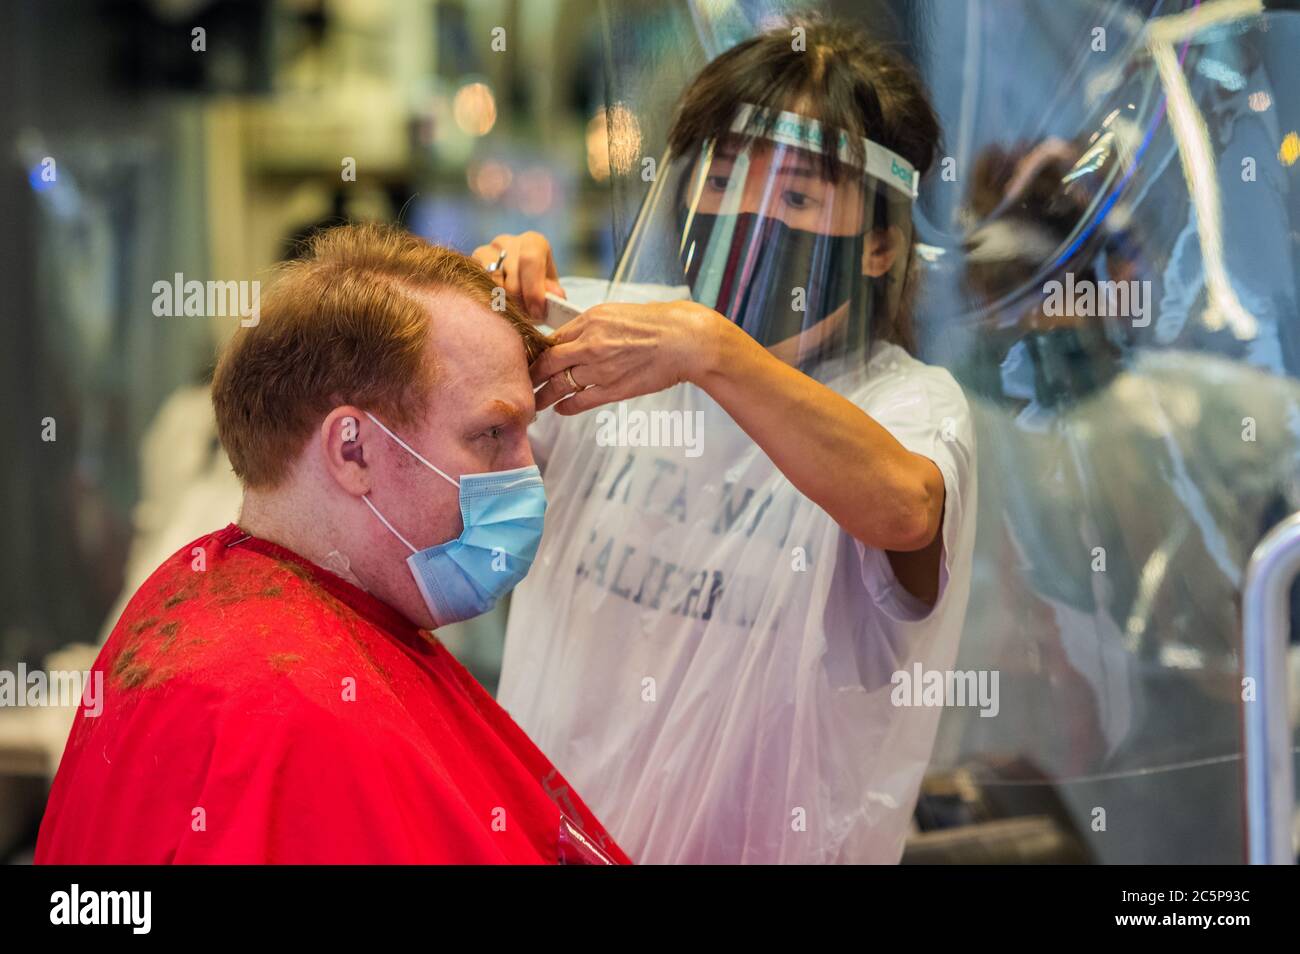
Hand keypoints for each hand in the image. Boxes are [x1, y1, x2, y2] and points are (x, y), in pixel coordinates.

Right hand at [470, 231, 564, 321]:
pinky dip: (488, 302)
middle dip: (520, 305)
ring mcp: (485, 252)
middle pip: (511, 279)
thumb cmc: (536, 287)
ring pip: (492, 285)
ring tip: (512, 314)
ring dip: (503, 306)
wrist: (515, 281)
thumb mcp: (549, 290)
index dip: (534, 290)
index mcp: (533, 243)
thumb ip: (554, 293)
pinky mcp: (469, 265)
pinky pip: (477, 288)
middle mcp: (507, 242)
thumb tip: (557, 297)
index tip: (537, 312)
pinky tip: (496, 309)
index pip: (530, 260)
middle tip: (526, 319)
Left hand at [530, 300, 725, 413]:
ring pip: (560, 385)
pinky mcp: (615, 389)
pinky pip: (581, 400)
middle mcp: (591, 344)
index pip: (552, 339)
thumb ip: (590, 326)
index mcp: (590, 320)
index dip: (535, 352)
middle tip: (519, 384)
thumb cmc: (655, 323)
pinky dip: (566, 406)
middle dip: (530, 376)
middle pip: (547, 363)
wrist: (684, 340)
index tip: (527, 361)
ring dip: (543, 396)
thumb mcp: (616, 313)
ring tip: (533, 403)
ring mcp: (601, 369)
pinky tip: (559, 409)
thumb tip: (570, 339)